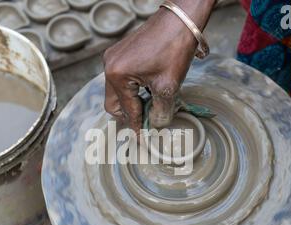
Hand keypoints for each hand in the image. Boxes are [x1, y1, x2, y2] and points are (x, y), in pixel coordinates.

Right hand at [103, 0, 215, 132]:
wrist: (180, 19)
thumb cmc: (174, 50)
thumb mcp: (168, 87)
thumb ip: (160, 112)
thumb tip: (156, 125)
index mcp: (116, 75)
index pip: (125, 110)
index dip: (135, 126)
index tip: (142, 140)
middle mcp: (109, 66)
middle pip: (113, 103)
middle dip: (129, 115)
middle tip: (146, 124)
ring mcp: (114, 57)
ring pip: (118, 91)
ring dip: (133, 101)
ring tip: (151, 106)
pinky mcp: (122, 51)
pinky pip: (122, 78)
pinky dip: (133, 88)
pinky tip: (149, 89)